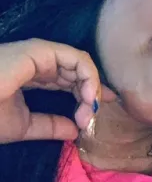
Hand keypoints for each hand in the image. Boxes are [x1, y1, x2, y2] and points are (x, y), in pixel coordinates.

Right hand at [0, 39, 115, 142]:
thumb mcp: (24, 126)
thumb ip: (50, 126)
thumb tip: (75, 130)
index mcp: (31, 76)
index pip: (68, 80)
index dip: (88, 94)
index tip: (98, 113)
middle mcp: (37, 62)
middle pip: (77, 73)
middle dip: (92, 95)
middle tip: (91, 119)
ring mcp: (38, 54)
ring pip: (80, 64)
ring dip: (92, 88)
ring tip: (89, 111)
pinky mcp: (39, 51)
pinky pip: (76, 59)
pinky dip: (89, 77)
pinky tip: (89, 98)